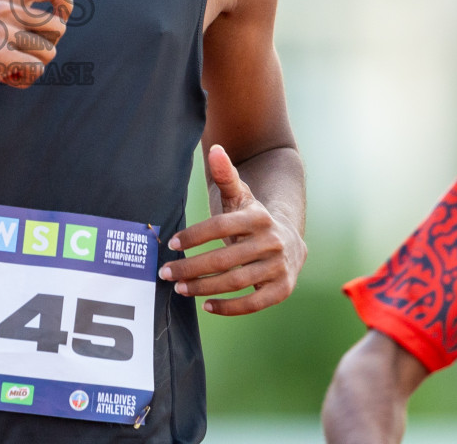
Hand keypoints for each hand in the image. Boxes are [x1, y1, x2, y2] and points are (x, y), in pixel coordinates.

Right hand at [0, 0, 72, 110]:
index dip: (65, 1)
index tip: (60, 17)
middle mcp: (3, 6)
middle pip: (59, 27)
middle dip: (45, 47)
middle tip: (19, 54)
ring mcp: (1, 30)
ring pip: (49, 52)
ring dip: (32, 67)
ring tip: (6, 67)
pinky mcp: (1, 56)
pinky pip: (36, 70)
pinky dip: (23, 80)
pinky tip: (1, 78)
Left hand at [159, 143, 304, 314]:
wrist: (290, 242)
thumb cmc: (253, 219)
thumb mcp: (241, 196)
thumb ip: (226, 175)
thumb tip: (216, 149)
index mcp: (258, 217)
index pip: (219, 227)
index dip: (193, 236)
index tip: (170, 244)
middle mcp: (272, 242)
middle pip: (223, 258)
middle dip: (190, 267)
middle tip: (166, 273)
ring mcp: (278, 267)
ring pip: (235, 282)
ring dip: (203, 288)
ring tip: (180, 289)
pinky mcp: (282, 289)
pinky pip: (253, 303)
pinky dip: (229, 307)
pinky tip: (206, 306)